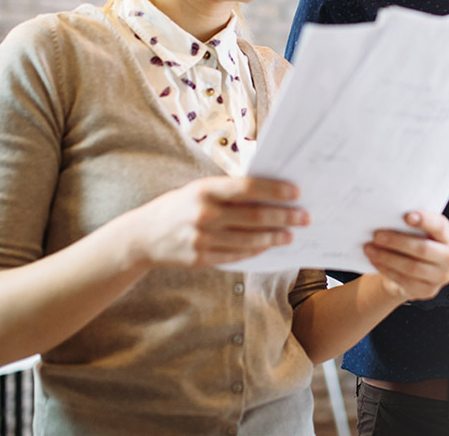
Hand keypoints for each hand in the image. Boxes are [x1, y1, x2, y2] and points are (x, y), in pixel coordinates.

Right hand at [133, 176, 308, 267]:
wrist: (144, 236)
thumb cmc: (179, 206)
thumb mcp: (199, 190)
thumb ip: (229, 192)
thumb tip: (270, 192)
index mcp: (205, 191)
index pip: (248, 188)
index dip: (275, 190)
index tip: (296, 192)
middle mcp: (204, 215)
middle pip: (255, 216)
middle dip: (285, 216)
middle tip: (304, 217)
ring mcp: (203, 240)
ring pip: (250, 240)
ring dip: (274, 237)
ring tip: (290, 234)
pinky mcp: (202, 259)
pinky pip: (237, 256)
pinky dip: (256, 251)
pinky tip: (268, 246)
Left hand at [365, 211, 448, 302]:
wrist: (411, 271)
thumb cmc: (412, 243)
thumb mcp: (415, 231)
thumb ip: (409, 223)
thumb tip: (388, 217)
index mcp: (447, 235)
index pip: (439, 226)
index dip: (424, 220)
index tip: (407, 216)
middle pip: (423, 249)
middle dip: (397, 242)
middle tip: (376, 236)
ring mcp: (440, 276)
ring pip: (412, 267)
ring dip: (387, 258)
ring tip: (370, 249)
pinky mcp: (428, 291)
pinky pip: (405, 281)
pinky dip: (387, 270)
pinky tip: (375, 261)